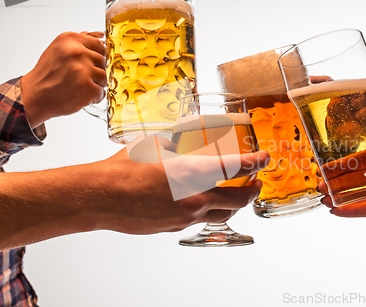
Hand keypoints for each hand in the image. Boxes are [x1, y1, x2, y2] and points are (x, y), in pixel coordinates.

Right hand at [0, 148, 269, 250]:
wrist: (101, 196)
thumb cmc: (124, 167)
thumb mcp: (156, 145)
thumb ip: (176, 144)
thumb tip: (182, 139)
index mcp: (195, 172)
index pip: (238, 168)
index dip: (256, 163)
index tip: (264, 159)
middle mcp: (197, 197)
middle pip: (239, 199)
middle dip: (252, 190)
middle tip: (255, 182)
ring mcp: (186, 216)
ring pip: (223, 214)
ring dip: (234, 204)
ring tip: (234, 195)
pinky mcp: (174, 227)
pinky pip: (199, 220)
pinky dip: (207, 211)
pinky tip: (199, 202)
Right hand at [21, 31, 105, 126]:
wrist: (35, 95)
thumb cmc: (47, 74)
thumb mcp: (59, 49)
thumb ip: (80, 41)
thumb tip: (101, 35)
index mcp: (71, 39)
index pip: (99, 45)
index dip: (96, 57)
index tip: (87, 64)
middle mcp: (77, 52)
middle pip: (103, 62)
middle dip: (94, 71)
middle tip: (78, 77)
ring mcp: (83, 70)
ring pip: (104, 77)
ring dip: (95, 84)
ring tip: (78, 86)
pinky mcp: (87, 87)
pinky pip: (101, 92)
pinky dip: (94, 97)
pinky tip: (79, 95)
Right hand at [318, 145, 365, 216]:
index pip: (357, 160)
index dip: (339, 165)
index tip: (322, 168)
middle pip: (354, 180)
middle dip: (336, 183)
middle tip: (319, 186)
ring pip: (359, 196)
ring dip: (341, 198)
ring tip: (324, 200)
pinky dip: (354, 211)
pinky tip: (339, 210)